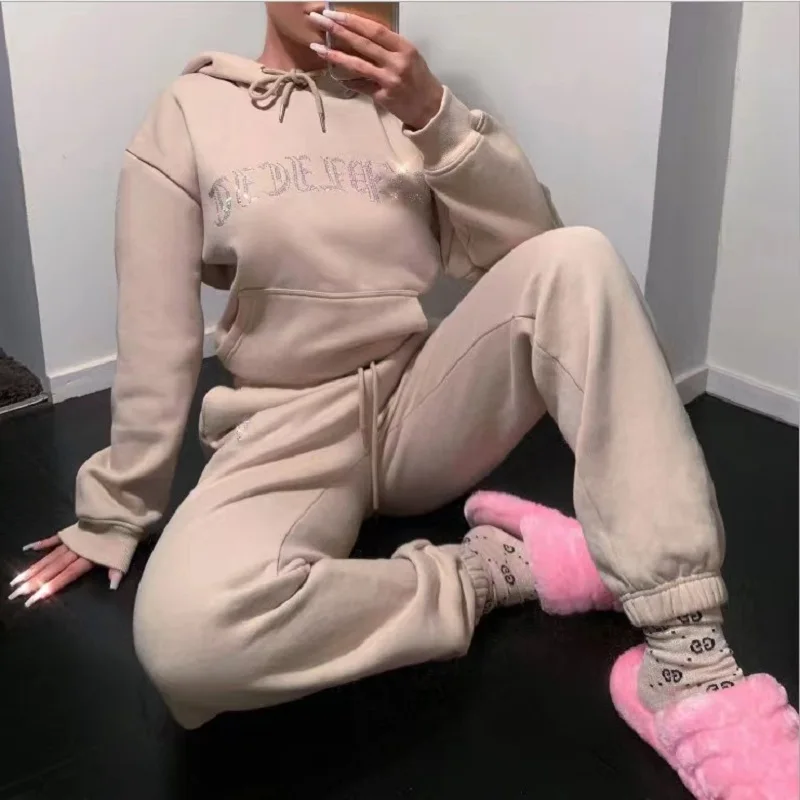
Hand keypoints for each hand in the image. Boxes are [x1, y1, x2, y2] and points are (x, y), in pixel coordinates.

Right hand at [7, 536, 122, 607]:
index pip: (65, 576)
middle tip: (15, 594)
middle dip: (33, 582)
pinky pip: (53, 539)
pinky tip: (27, 549)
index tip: (33, 599)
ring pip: (48, 557)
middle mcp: (75, 551)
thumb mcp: (123, 555)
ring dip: (33, 569)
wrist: (120, 511)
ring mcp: (71, 541)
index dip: (49, 588)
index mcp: (87, 558)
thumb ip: (116, 571)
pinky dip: (41, 543)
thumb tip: (112, 587)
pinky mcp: (70, 532)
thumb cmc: (124, 535)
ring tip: (16, 580)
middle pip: (51, 569)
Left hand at [309, 9, 443, 129]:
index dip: (353, 20)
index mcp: (404, 48)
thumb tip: (362, 35)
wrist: (430, 108)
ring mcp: (389, 80)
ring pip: (358, 64)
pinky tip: (335, 74)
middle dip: (338, 30)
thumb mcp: (409, 57)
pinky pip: (361, 86)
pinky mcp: (383, 97)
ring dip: (335, 55)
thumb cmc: (419, 80)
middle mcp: (397, 62)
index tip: (335, 13)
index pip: (375, 30)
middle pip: (363, 43)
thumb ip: (389, 47)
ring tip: (317, 47)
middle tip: (319, 20)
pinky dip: (348, 80)